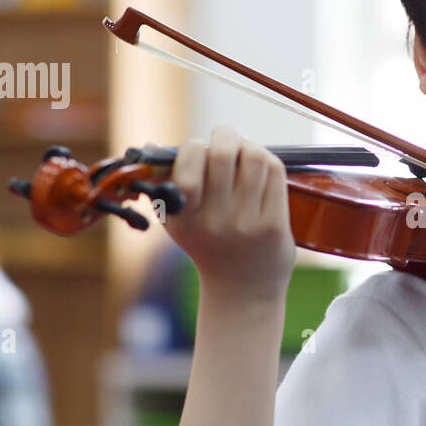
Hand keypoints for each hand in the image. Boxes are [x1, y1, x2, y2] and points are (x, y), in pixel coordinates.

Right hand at [161, 124, 295, 300]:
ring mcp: (246, 224)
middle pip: (224, 152)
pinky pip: (275, 173)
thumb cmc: (207, 245)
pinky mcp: (274, 226)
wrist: (242, 290)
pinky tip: (261, 170)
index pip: (191, 159)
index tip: (199, 152)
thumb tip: (150, 145)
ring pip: (255, 157)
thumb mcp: (177, 222)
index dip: (196, 146)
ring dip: (249, 146)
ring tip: (244, 154)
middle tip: (226, 138)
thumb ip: (164, 186)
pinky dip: (268, 161)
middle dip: (226, 135)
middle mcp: (214, 221)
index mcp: (183, 216)